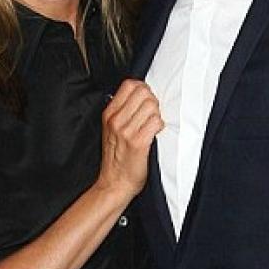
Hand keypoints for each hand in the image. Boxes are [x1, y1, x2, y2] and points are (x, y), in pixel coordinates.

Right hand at [98, 79, 162, 198]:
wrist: (115, 183)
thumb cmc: (116, 158)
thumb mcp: (111, 129)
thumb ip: (122, 111)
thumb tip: (141, 93)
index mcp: (109, 114)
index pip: (129, 85)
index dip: (143, 88)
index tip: (146, 99)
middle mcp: (116, 120)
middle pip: (143, 92)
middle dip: (152, 101)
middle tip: (151, 114)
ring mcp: (126, 131)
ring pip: (152, 106)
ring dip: (157, 115)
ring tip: (152, 126)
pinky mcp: (138, 143)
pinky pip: (156, 122)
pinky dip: (159, 126)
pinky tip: (154, 134)